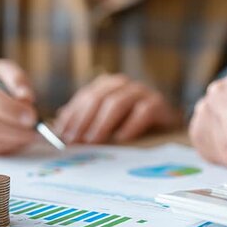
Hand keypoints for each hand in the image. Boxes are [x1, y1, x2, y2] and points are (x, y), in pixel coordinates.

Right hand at [0, 59, 37, 154]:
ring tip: (30, 134)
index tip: (31, 116)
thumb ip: (17, 80)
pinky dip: (5, 146)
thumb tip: (26, 98)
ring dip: (12, 139)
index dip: (9, 108)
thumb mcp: (6, 71)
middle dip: (12, 128)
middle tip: (34, 130)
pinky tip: (18, 139)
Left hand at [55, 74, 180, 143]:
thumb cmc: (132, 123)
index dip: (72, 115)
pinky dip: (130, 125)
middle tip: (74, 140)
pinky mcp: (158, 104)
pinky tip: (121, 139)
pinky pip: (143, 112)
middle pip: (99, 98)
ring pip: (118, 102)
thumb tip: (58, 127)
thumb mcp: (106, 121)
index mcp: (109, 85)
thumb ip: (86, 120)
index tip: (62, 134)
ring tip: (92, 141)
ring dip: (102, 123)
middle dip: (84, 120)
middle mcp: (124, 85)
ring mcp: (142, 92)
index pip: (86, 96)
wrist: (168, 122)